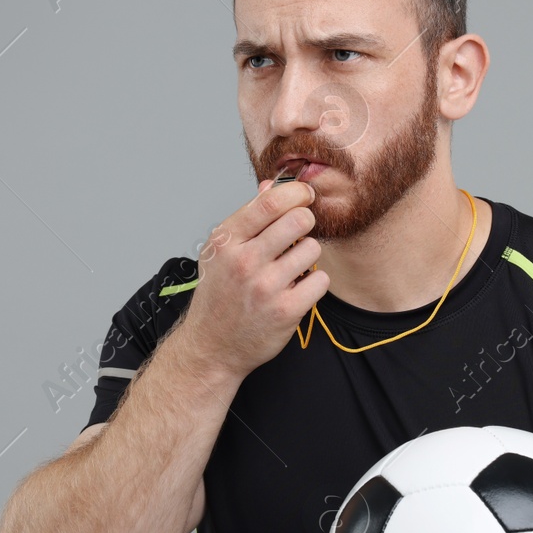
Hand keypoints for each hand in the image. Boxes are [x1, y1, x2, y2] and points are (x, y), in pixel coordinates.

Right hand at [174, 177, 327, 380]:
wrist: (212, 346)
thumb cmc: (218, 295)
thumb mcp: (220, 252)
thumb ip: (247, 217)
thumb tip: (272, 185)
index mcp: (227, 242)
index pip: (269, 203)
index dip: (296, 192)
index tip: (304, 195)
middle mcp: (245, 262)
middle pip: (298, 220)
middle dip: (305, 222)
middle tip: (298, 233)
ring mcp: (266, 287)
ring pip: (312, 249)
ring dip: (307, 255)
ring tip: (292, 268)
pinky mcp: (286, 311)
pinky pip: (320, 281)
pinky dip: (314, 284)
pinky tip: (297, 289)